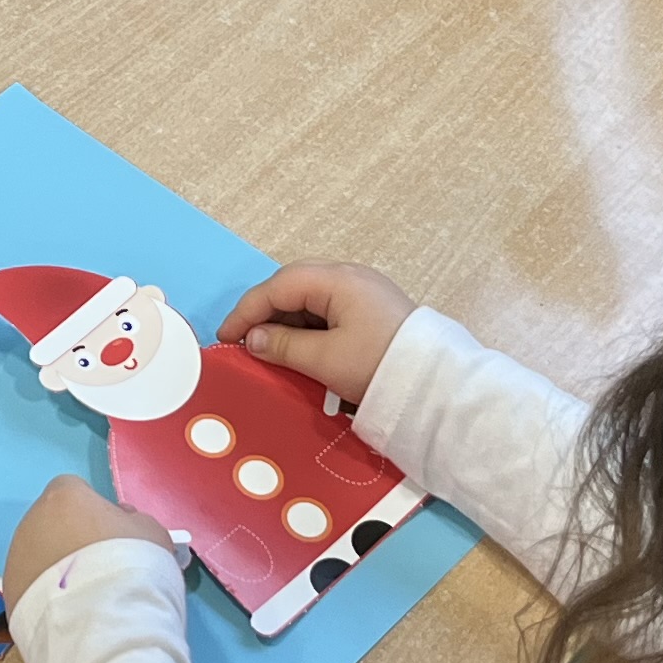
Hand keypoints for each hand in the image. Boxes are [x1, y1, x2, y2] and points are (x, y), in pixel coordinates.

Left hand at [5, 475, 174, 606]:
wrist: (103, 622)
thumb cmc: (131, 566)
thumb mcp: (150, 533)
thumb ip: (132, 522)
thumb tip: (122, 524)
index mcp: (64, 496)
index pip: (74, 491)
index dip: (94, 512)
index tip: (111, 535)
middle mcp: (32, 520)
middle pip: (52, 523)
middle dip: (71, 540)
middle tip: (100, 569)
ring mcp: (16, 557)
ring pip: (37, 556)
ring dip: (56, 570)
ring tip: (85, 598)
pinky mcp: (10, 593)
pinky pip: (31, 587)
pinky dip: (46, 596)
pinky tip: (70, 614)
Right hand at [218, 262, 414, 406]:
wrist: (436, 386)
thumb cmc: (378, 366)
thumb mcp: (325, 360)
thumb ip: (284, 346)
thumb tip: (254, 339)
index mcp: (338, 280)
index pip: (279, 286)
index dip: (247, 310)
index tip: (226, 337)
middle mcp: (350, 277)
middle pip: (294, 286)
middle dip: (265, 312)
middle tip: (245, 341)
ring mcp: (364, 293)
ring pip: (311, 299)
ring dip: (286, 322)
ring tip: (268, 350)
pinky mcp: (372, 311)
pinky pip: (328, 311)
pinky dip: (307, 328)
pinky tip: (298, 349)